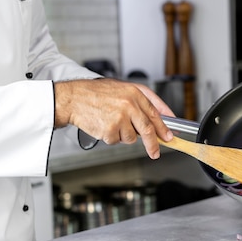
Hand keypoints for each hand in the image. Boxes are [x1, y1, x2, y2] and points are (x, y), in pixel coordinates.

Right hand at [54, 78, 174, 158]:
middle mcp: (129, 105)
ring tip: (112, 122)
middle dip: (153, 144)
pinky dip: (111, 137)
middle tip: (155, 152)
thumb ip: (142, 99)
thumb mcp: (122, 88)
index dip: (164, 127)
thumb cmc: (96, 93)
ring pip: (131, 138)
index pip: (155, 113)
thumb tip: (161, 114)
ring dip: (123, 135)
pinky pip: (116, 141)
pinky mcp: (110, 130)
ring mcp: (120, 118)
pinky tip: (104, 125)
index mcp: (134, 94)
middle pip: (148, 130)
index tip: (169, 136)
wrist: (73, 98)